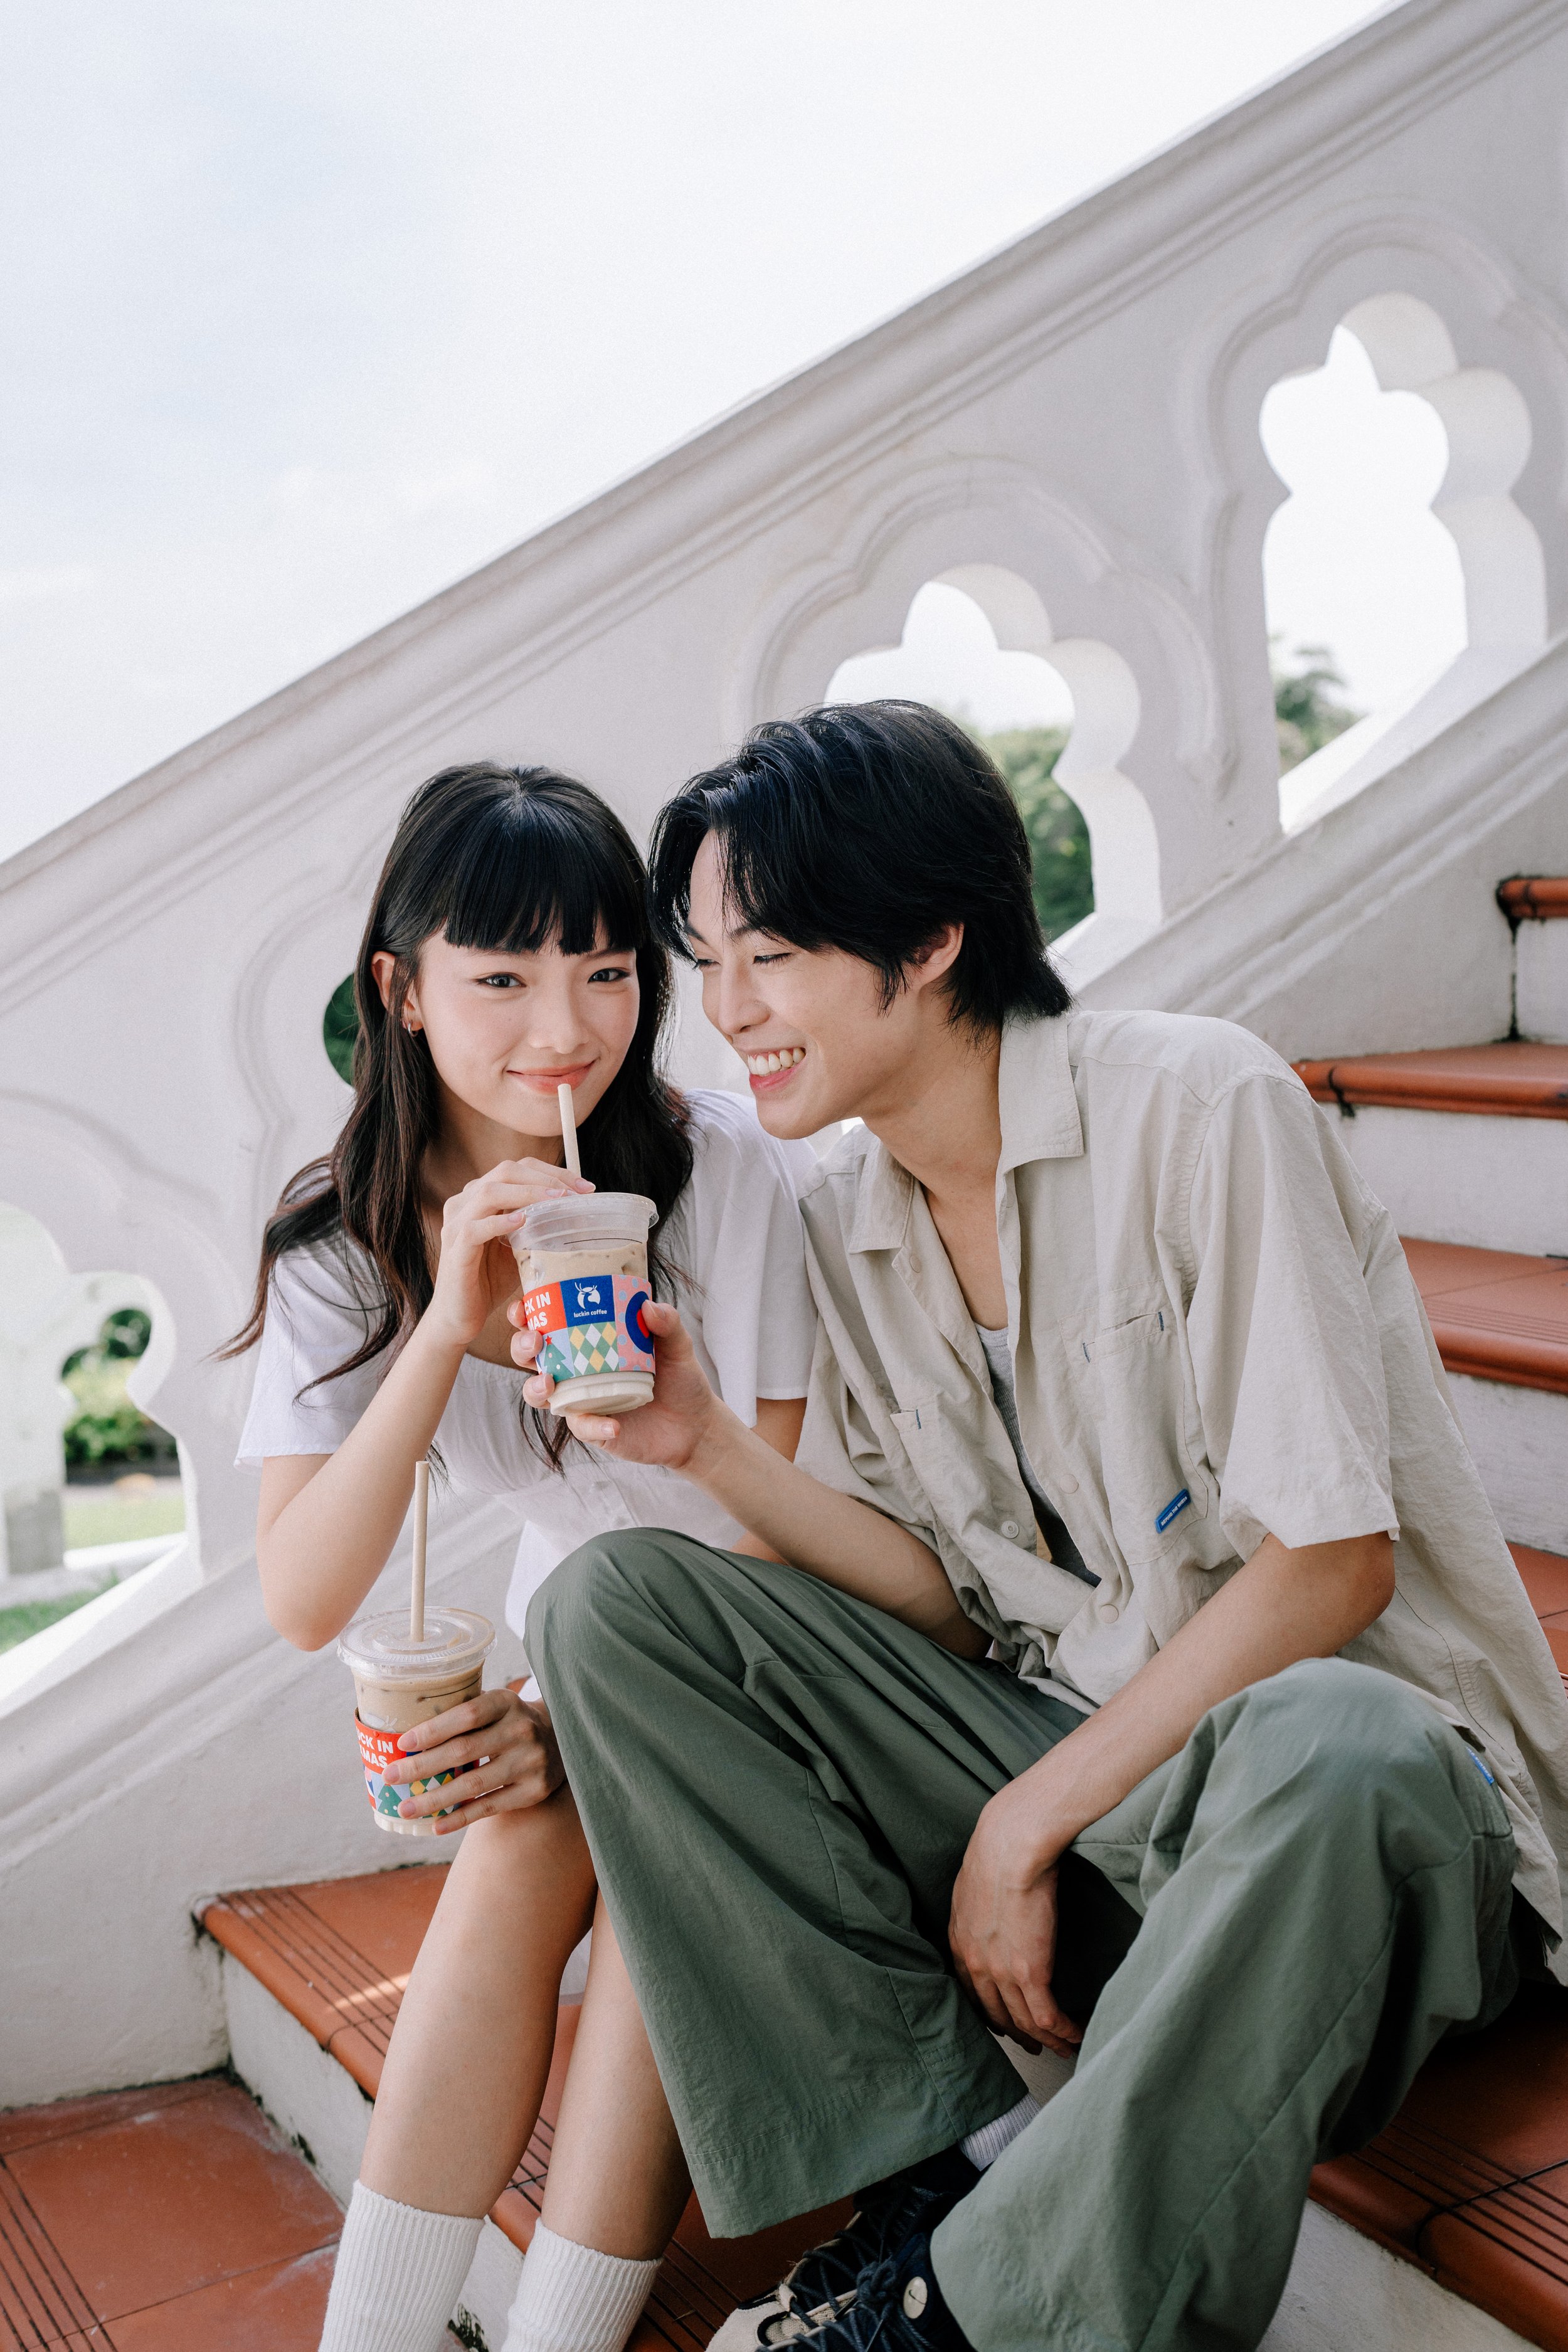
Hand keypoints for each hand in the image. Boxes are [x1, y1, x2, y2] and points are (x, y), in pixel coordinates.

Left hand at [386, 1686, 564, 1832]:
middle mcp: (521, 1730)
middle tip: (390, 1777)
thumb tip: (407, 1741)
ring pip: (473, 1784)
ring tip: (406, 1807)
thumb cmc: (511, 1722)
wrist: (563, 1739)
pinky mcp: (534, 1790)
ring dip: (435, 1799)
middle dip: (422, 1767)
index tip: (402, 1744)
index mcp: (506, 1702)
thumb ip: (464, 1717)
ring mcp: (530, 1762)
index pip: (466, 1714)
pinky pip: (490, 1806)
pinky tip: (436, 1826)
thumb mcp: (497, 1707)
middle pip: (463, 1750)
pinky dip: (461, 1817)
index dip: (433, 1729)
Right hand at [425, 1160, 592, 1350]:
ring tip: (556, 1200)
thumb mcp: (520, 1245)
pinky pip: (475, 1228)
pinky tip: (522, 1221)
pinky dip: (500, 1222)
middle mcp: (465, 1202)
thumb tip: (579, 1211)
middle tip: (576, 1193)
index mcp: (481, 1196)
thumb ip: (537, 1224)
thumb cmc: (490, 1278)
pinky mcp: (455, 1248)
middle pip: (506, 1172)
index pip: (518, 1168)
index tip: (585, 1187)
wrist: (460, 1314)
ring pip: (489, 1192)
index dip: (552, 1172)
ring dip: (528, 1193)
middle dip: (546, 1178)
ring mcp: (456, 1224)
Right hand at [508, 1296, 726, 1472]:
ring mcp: (582, 1401)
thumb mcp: (678, 1347)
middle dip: (521, 1347)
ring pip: (541, 1396)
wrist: (695, 1425)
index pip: (548, 1323)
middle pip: (531, 1357)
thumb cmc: (679, 1380)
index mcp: (588, 1342)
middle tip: (534, 1340)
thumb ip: (668, 1323)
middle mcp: (577, 1371)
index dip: (526, 1314)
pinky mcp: (593, 1429)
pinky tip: (613, 1423)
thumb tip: (648, 1306)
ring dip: (535, 1388)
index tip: (523, 1306)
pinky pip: (582, 1427)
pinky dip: (592, 1425)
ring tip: (548, 1383)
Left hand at [948, 1784, 1083, 2057]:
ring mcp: (1002, 1972)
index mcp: (960, 1942)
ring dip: (1047, 2039)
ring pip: (1025, 2022)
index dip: (992, 2013)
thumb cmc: (998, 1849)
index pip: (973, 1993)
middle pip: (997, 2014)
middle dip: (1018, 2033)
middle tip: (1035, 2045)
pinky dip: (1063, 2031)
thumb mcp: (974, 1882)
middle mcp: (976, 1965)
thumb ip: (979, 1906)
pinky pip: (1047, 2016)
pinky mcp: (1031, 1973)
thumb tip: (993, 1907)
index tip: (1007, 2022)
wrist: (1011, 1844)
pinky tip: (1076, 2036)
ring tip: (1065, 2048)